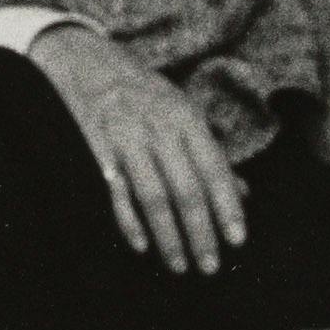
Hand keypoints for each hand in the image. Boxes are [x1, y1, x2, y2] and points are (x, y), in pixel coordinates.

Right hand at [29, 25, 247, 274]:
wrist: (85, 62)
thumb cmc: (143, 94)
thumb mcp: (182, 113)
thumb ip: (210, 154)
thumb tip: (244, 194)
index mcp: (186, 119)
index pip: (214, 170)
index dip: (227, 207)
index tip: (238, 241)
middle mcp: (158, 129)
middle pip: (186, 190)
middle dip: (200, 232)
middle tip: (209, 267)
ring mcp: (125, 139)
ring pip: (153, 197)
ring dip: (169, 237)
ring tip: (179, 266)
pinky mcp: (96, 150)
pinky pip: (115, 193)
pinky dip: (129, 222)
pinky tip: (141, 247)